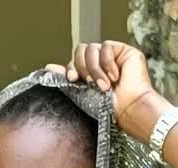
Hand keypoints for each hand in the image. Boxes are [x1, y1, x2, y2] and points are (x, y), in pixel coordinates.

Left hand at [46, 42, 161, 140]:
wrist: (128, 111)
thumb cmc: (109, 110)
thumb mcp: (82, 93)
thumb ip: (68, 77)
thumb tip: (48, 67)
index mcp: (91, 74)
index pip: (75, 60)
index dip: (72, 67)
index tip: (73, 79)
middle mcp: (101, 64)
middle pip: (81, 50)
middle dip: (83, 67)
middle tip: (91, 84)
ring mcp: (113, 57)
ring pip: (92, 48)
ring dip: (96, 70)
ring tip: (105, 86)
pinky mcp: (124, 52)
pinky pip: (106, 47)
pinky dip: (108, 64)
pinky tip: (116, 77)